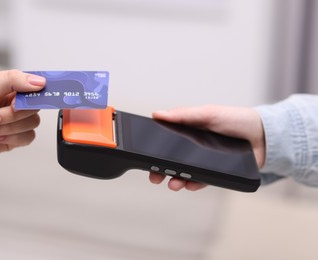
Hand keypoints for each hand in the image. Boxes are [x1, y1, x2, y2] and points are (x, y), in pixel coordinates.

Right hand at [149, 105, 264, 190]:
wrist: (263, 136)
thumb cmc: (236, 119)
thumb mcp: (208, 113)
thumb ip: (183, 115)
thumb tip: (157, 114)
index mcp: (188, 131)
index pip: (165, 141)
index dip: (154, 150)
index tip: (145, 157)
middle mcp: (193, 147)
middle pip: (171, 160)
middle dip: (160, 170)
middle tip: (154, 176)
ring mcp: (203, 161)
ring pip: (183, 173)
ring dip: (175, 179)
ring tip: (173, 183)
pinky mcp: (215, 173)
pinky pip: (200, 181)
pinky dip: (194, 184)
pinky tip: (189, 184)